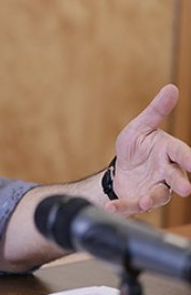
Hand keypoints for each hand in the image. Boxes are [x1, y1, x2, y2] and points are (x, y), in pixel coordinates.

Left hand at [109, 84, 190, 213]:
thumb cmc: (137, 146)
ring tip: (145, 200)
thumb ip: (157, 110)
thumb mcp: (141, 126)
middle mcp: (166, 172)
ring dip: (152, 198)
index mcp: (168, 151)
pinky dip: (124, 207)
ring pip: (158, 195)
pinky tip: (112, 207)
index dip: (189, 158)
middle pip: (176, 177)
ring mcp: (155, 187)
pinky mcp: (140, 198)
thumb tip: (171, 88)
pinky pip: (133, 204)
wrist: (121, 167)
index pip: (181, 154)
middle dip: (181, 182)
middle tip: (186, 189)